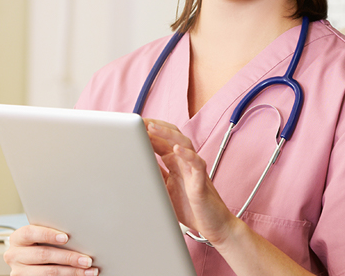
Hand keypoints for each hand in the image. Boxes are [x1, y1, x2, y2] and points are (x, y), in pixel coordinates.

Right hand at [4, 225, 97, 275]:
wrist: (30, 262)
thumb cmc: (41, 244)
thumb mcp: (42, 238)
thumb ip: (54, 235)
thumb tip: (80, 236)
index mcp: (18, 238)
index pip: (30, 233)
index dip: (48, 234)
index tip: (66, 238)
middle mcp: (14, 255)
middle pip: (43, 254)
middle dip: (69, 257)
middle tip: (87, 260)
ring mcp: (18, 271)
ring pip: (48, 272)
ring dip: (72, 272)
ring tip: (89, 271)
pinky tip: (79, 275)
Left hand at [144, 119, 237, 244]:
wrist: (213, 224)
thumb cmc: (190, 207)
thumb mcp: (164, 189)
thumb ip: (154, 174)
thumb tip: (135, 163)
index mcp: (175, 163)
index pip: (161, 141)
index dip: (147, 132)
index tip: (131, 124)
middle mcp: (185, 162)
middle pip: (172, 136)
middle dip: (155, 127)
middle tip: (139, 120)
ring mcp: (194, 170)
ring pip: (184, 144)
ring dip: (167, 135)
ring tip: (152, 128)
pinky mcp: (202, 181)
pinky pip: (196, 164)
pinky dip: (187, 155)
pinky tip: (176, 149)